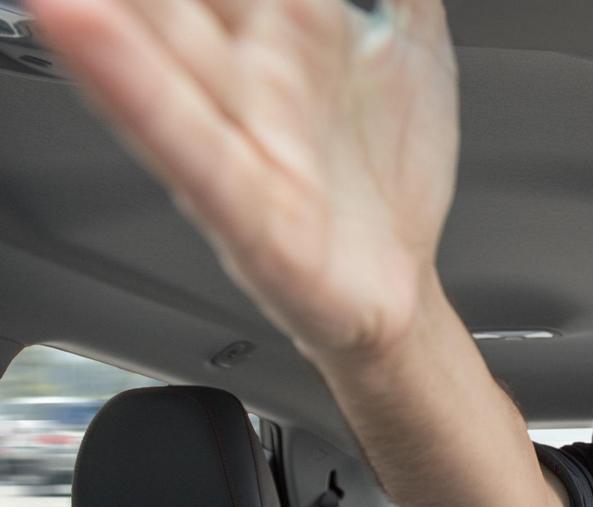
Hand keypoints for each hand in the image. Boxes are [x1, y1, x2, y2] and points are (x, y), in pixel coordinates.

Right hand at [28, 0, 458, 359]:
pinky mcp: (241, 206)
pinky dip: (129, 82)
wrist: (393, 287)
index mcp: (281, 15)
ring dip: (107, 1)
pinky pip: (179, 136)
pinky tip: (76, 20)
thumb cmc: (380, 171)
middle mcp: (243, 62)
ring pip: (154, 34)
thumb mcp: (411, 34)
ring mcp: (236, 128)